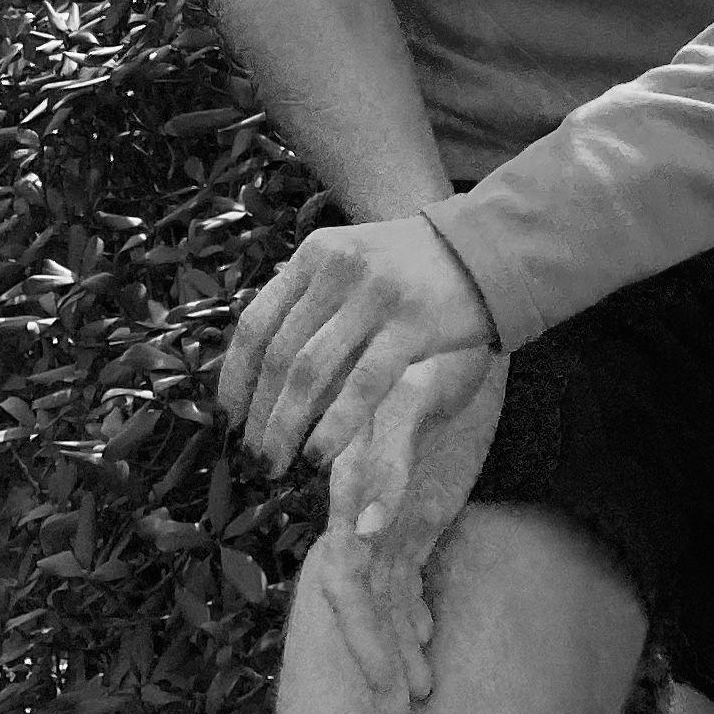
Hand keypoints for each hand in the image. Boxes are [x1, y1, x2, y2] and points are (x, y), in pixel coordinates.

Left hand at [220, 215, 502, 474]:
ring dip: (285, 426)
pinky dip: (333, 425)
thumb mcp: (352, 260)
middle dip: (259, 413)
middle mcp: (338, 268)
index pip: (256, 321)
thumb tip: (259, 363)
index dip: (235, 377)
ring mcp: (374, 295)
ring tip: (276, 463)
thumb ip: (310, 297)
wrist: (486, 250)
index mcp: (315, 253)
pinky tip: (318, 455)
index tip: (227, 417)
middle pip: (278, 354)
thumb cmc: (414, 266)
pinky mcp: (411, 324)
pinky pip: (360, 385)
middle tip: (252, 454)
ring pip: (309, 373)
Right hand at [309, 352, 507, 713]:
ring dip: (395, 646)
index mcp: (354, 487)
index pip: (347, 576)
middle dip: (376, 656)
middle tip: (402, 713)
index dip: (363, 630)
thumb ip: (388, 458)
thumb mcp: (418, 395)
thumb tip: (361, 534)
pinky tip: (424, 642)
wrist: (458, 325)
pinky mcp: (414, 514)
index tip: (388, 676)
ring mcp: (388, 515)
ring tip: (416, 700)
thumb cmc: (434, 353)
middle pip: (360, 600)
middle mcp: (364, 509)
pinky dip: (411, 613)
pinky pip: (403, 576)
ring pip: (383, 596)